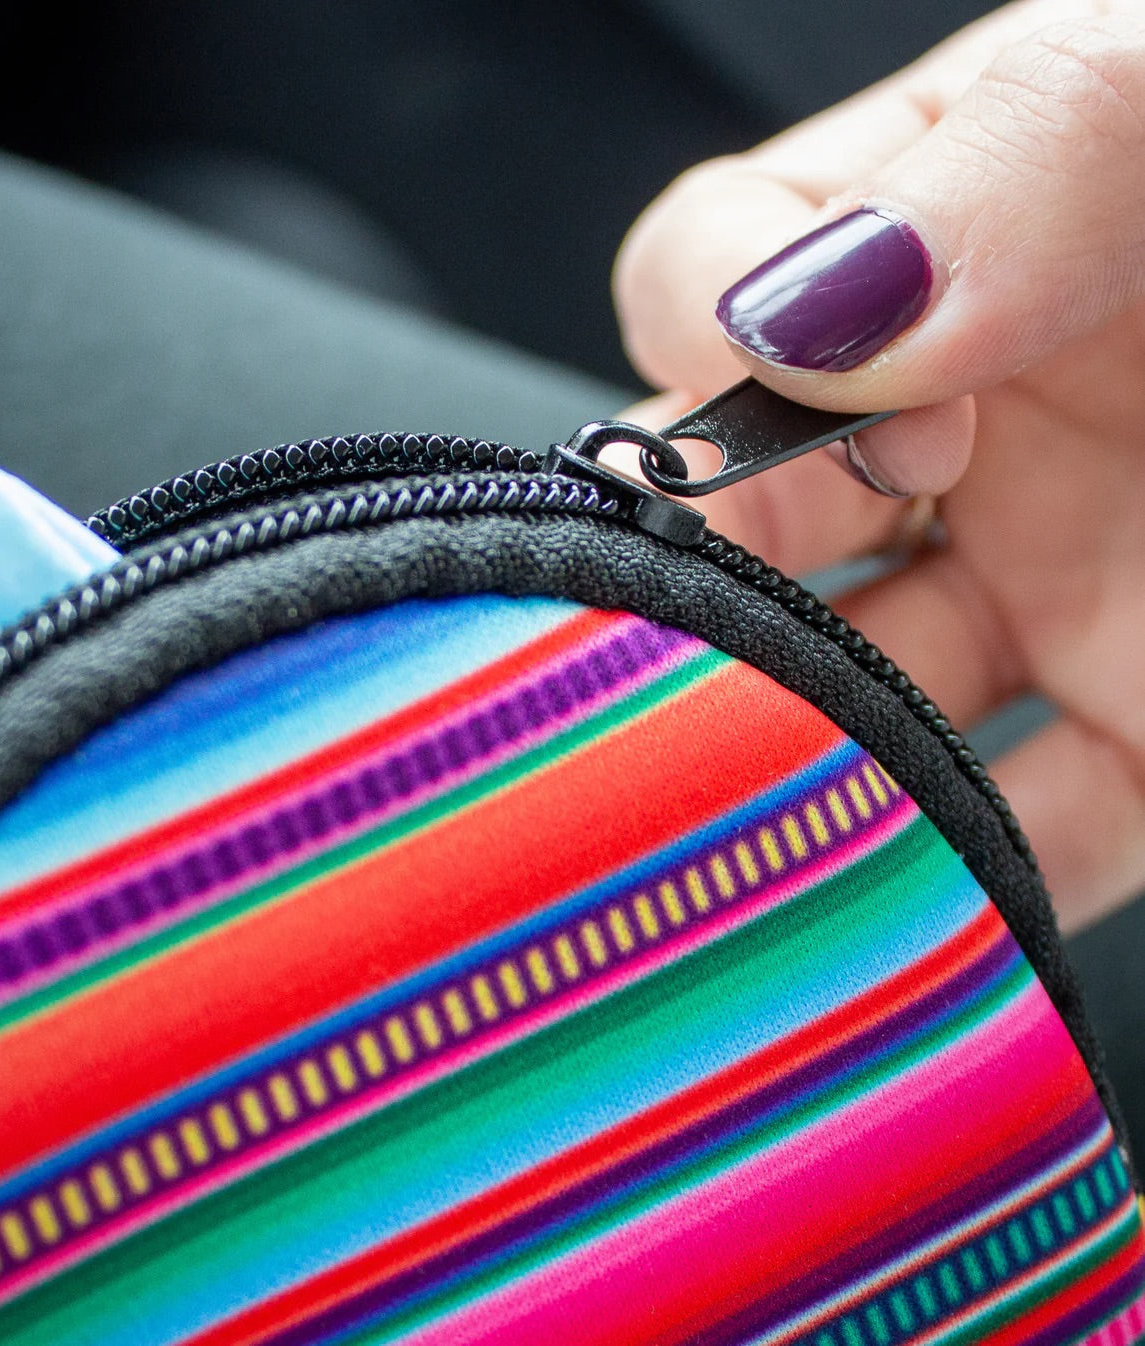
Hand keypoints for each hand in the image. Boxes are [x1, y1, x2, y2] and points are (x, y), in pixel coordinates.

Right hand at [612, 0, 1144, 932]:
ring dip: (812, 760)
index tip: (904, 424)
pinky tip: (932, 894)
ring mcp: (1043, 585)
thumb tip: (802, 319)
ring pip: (848, 698)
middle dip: (718, 593)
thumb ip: (1020, 161)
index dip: (732, 367)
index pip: (704, 295)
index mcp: (947, 247)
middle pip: (741, 522)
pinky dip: (961, 878)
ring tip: (809, 799)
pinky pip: (1014, 825)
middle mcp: (964, 426)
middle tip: (753, 654)